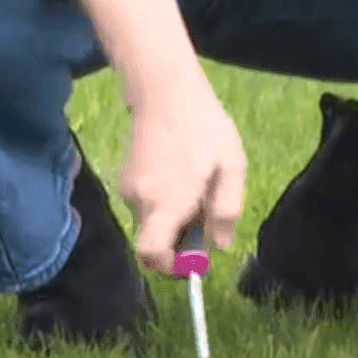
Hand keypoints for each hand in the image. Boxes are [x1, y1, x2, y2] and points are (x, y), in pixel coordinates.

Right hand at [119, 71, 245, 274]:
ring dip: (176, 219)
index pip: (151, 255)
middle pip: (155, 242)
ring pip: (153, 223)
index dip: (170, 267)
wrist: (164, 90)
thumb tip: (219, 246)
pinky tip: (185, 176)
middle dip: (180, 241)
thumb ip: (226, 211)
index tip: (193, 260)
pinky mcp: (127, 178)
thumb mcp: (231, 168)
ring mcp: (129, 189)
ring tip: (200, 186)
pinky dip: (166, 204)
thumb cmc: (204, 127)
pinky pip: (148, 205)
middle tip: (207, 216)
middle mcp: (140, 201)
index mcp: (166, 204)